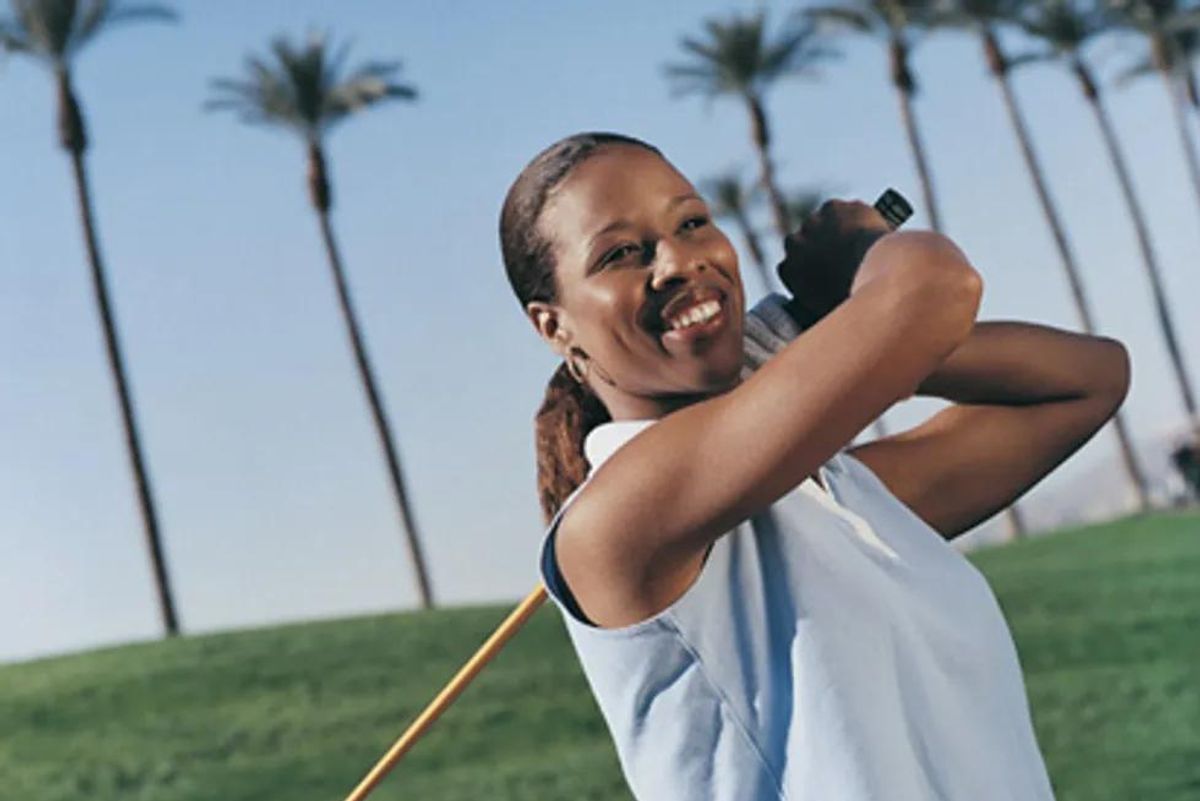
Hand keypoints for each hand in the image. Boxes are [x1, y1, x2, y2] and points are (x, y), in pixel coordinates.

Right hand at [776, 199, 892, 328]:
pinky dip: (850, 215)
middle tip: (840, 254)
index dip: (809, 267)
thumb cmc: (856, 299)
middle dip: (817, 245)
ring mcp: (812, 223)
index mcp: (788, 270)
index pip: (791, 265)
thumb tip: (825, 322)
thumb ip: (817, 307)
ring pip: (821, 223)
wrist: (877, 272)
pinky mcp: (832, 207)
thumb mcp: (828, 312)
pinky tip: (863, 225)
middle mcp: (793, 244)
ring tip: (855, 239)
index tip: (823, 271)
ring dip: (833, 228)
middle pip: (801, 241)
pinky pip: (840, 210)